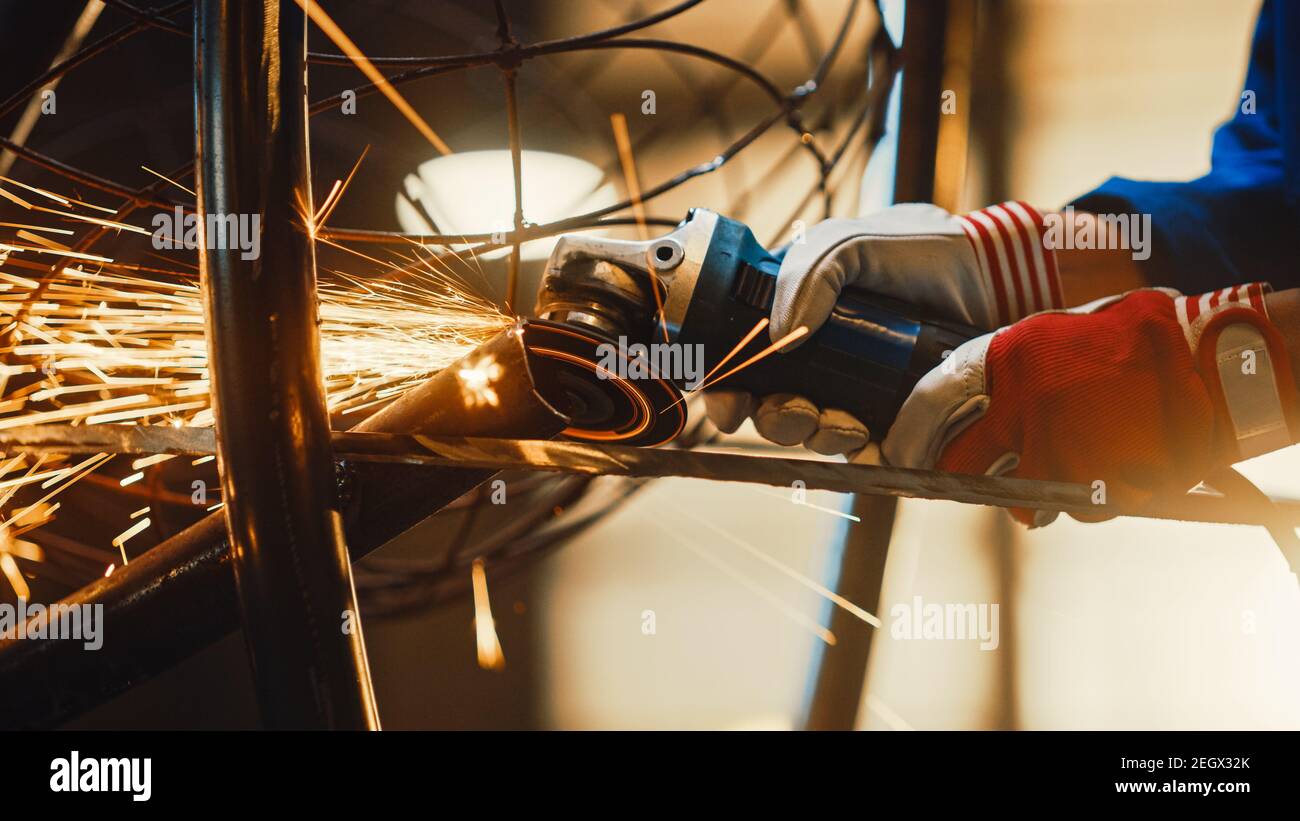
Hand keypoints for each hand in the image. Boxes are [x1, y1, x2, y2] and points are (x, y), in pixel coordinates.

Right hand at [706, 202, 1060, 454]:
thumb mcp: (848, 244)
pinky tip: (863, 430)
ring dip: (810, 432)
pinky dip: (851, 449)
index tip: (729, 400)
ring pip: (808, 435)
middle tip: (795, 407)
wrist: (987, 275)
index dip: (729, 390)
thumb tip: (779, 337)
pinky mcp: (891, 421)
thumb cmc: (916, 252)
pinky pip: (858, 453)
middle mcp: (817, 364)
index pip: (744, 366)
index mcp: (794, 323)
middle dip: (772, 419)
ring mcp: (853, 395)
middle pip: (770, 411)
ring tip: (836, 417)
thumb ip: (805, 275)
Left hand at [882, 284, 1298, 524]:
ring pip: (1025, 498)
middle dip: (960, 480)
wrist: (1213, 361)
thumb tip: (979, 399)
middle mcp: (1020, 411)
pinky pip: (1078, 509)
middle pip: (962, 466)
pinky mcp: (1092, 489)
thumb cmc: (1142, 336)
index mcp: (1006, 360)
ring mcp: (1056, 454)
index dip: (907, 434)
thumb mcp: (1059, 332)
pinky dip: (1093, 498)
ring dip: (1045, 491)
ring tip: (1086, 459)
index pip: (929, 402)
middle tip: (969, 483)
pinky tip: (1119, 466)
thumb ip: (1014, 367)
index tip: (894, 454)